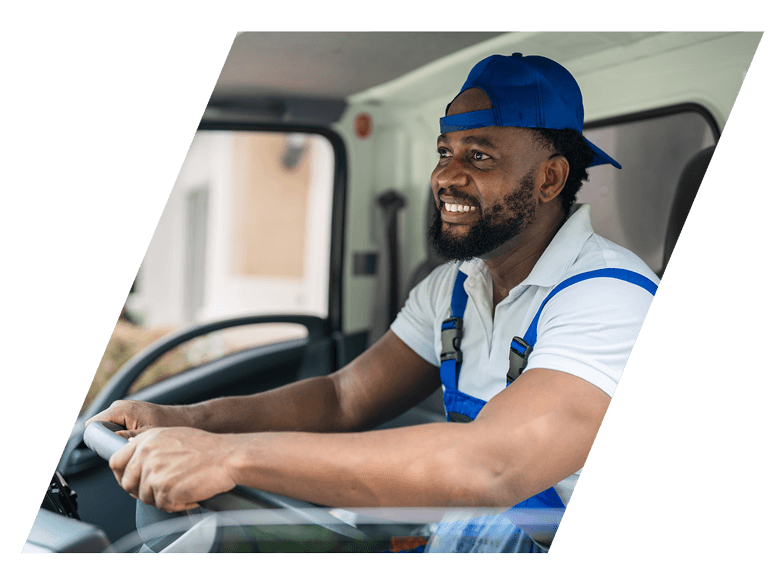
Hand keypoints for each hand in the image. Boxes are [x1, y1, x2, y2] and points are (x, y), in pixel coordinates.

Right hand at [85, 400, 189, 438]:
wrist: (183, 420)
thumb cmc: (169, 425)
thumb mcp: (146, 435)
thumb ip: (125, 437)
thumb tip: (109, 440)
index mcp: (120, 409)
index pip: (93, 424)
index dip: (98, 439)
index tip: (110, 449)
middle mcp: (118, 406)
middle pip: (99, 428)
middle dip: (108, 441)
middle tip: (125, 448)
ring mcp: (122, 409)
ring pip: (107, 429)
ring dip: (116, 439)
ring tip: (133, 445)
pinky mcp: (127, 414)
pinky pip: (115, 428)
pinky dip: (122, 436)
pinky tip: (135, 442)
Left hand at [108, 426, 237, 512]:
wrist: (227, 456)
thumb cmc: (207, 447)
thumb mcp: (173, 435)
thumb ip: (150, 444)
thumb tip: (132, 454)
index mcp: (147, 439)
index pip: (116, 461)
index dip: (122, 475)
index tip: (132, 481)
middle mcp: (146, 454)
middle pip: (127, 483)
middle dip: (142, 491)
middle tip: (161, 490)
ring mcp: (154, 473)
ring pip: (145, 498)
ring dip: (163, 498)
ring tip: (183, 488)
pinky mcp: (164, 490)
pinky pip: (163, 506)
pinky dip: (177, 505)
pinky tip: (190, 493)